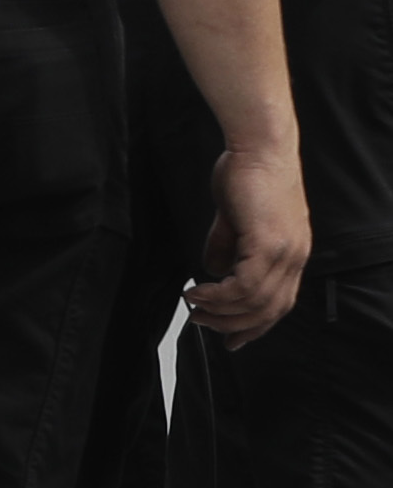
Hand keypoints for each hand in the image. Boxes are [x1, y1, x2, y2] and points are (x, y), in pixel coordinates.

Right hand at [191, 143, 311, 342]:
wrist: (260, 147)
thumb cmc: (248, 174)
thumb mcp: (235, 219)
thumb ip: (227, 247)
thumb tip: (214, 271)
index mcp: (292, 254)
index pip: (279, 304)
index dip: (254, 327)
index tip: (230, 340)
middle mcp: (294, 258)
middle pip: (268, 310)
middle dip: (232, 325)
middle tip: (200, 322)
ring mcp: (285, 252)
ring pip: (254, 301)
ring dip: (220, 310)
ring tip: (193, 306)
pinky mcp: (268, 243)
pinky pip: (244, 284)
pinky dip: (219, 294)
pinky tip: (198, 291)